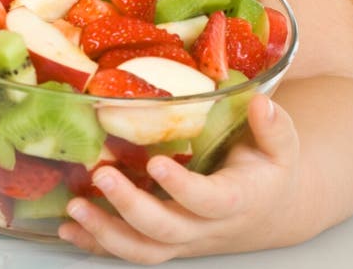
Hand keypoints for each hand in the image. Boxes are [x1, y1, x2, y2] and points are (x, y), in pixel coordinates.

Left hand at [58, 94, 299, 263]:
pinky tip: (70, 228)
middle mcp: (206, 227)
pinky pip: (130, 250)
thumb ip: (274, 127)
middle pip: (165, 229)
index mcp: (236, 200)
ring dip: (105, 233)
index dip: (181, 187)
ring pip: (143, 249)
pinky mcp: (166, 241)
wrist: (271, 211)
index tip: (156, 163)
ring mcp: (183, 238)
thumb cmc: (270, 171)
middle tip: (102, 176)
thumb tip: (261, 102)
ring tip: (74, 209)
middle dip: (130, 207)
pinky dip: (97, 243)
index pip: (207, 200)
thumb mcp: (283, 146)